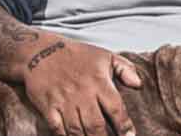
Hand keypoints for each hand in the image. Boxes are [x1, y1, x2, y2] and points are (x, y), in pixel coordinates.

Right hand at [16, 37, 141, 135]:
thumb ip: (125, 69)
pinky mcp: (48, 107)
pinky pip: (57, 128)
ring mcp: (64, 102)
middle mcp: (82, 94)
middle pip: (95, 125)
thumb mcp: (106, 56)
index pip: (115, 108)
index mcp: (99, 82)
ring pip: (76, 130)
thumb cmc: (77, 55)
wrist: (41, 52)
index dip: (124, 125)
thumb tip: (138, 84)